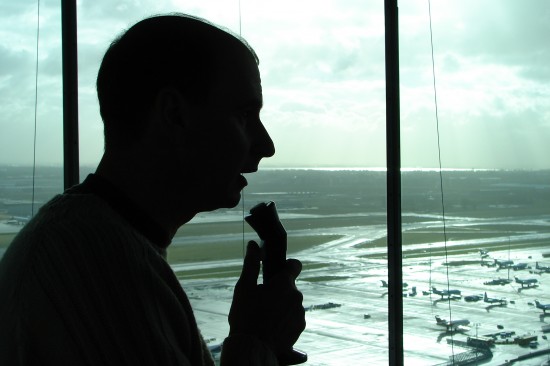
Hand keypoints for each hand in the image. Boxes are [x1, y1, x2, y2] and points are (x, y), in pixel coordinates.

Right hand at [228, 241, 305, 356]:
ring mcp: (300, 313)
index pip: (295, 265)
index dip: (288, 266)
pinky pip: (293, 318)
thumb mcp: (244, 287)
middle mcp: (297, 296)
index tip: (278, 271)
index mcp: (284, 284)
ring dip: (282, 305)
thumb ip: (251, 264)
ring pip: (292, 303)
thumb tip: (253, 244)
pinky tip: (271, 326)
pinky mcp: (299, 328)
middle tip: (261, 300)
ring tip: (264, 316)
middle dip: (279, 290)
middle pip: (290, 287)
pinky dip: (285, 319)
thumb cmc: (245, 316)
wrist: (253, 347)